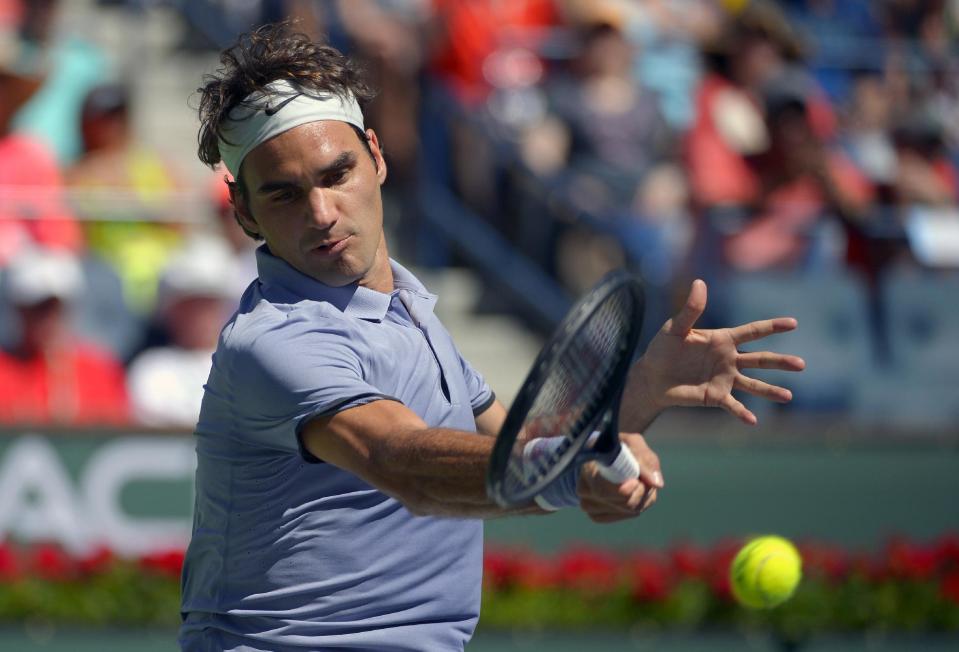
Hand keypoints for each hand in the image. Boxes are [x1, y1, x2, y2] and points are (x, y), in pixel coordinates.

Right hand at [578, 433, 662, 522]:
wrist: (605, 456)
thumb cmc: (619, 448)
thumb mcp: (633, 443)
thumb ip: (645, 459)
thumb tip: (657, 484)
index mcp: (586, 468)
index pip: (603, 490)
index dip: (624, 490)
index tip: (636, 481)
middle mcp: (583, 489)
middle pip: (622, 503)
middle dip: (640, 490)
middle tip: (641, 477)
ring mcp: (588, 505)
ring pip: (627, 510)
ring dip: (641, 496)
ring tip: (637, 481)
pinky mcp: (596, 515)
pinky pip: (627, 515)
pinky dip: (638, 504)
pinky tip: (634, 492)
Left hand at [627, 279, 804, 425]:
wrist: (651, 376)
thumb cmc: (662, 348)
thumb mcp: (675, 327)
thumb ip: (691, 309)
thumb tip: (700, 282)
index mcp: (722, 340)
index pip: (752, 331)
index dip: (772, 327)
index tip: (793, 323)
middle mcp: (729, 359)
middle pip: (760, 359)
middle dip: (780, 362)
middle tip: (801, 364)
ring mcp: (724, 379)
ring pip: (753, 385)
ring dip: (770, 391)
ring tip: (788, 396)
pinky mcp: (715, 396)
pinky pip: (732, 405)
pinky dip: (742, 413)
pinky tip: (753, 420)